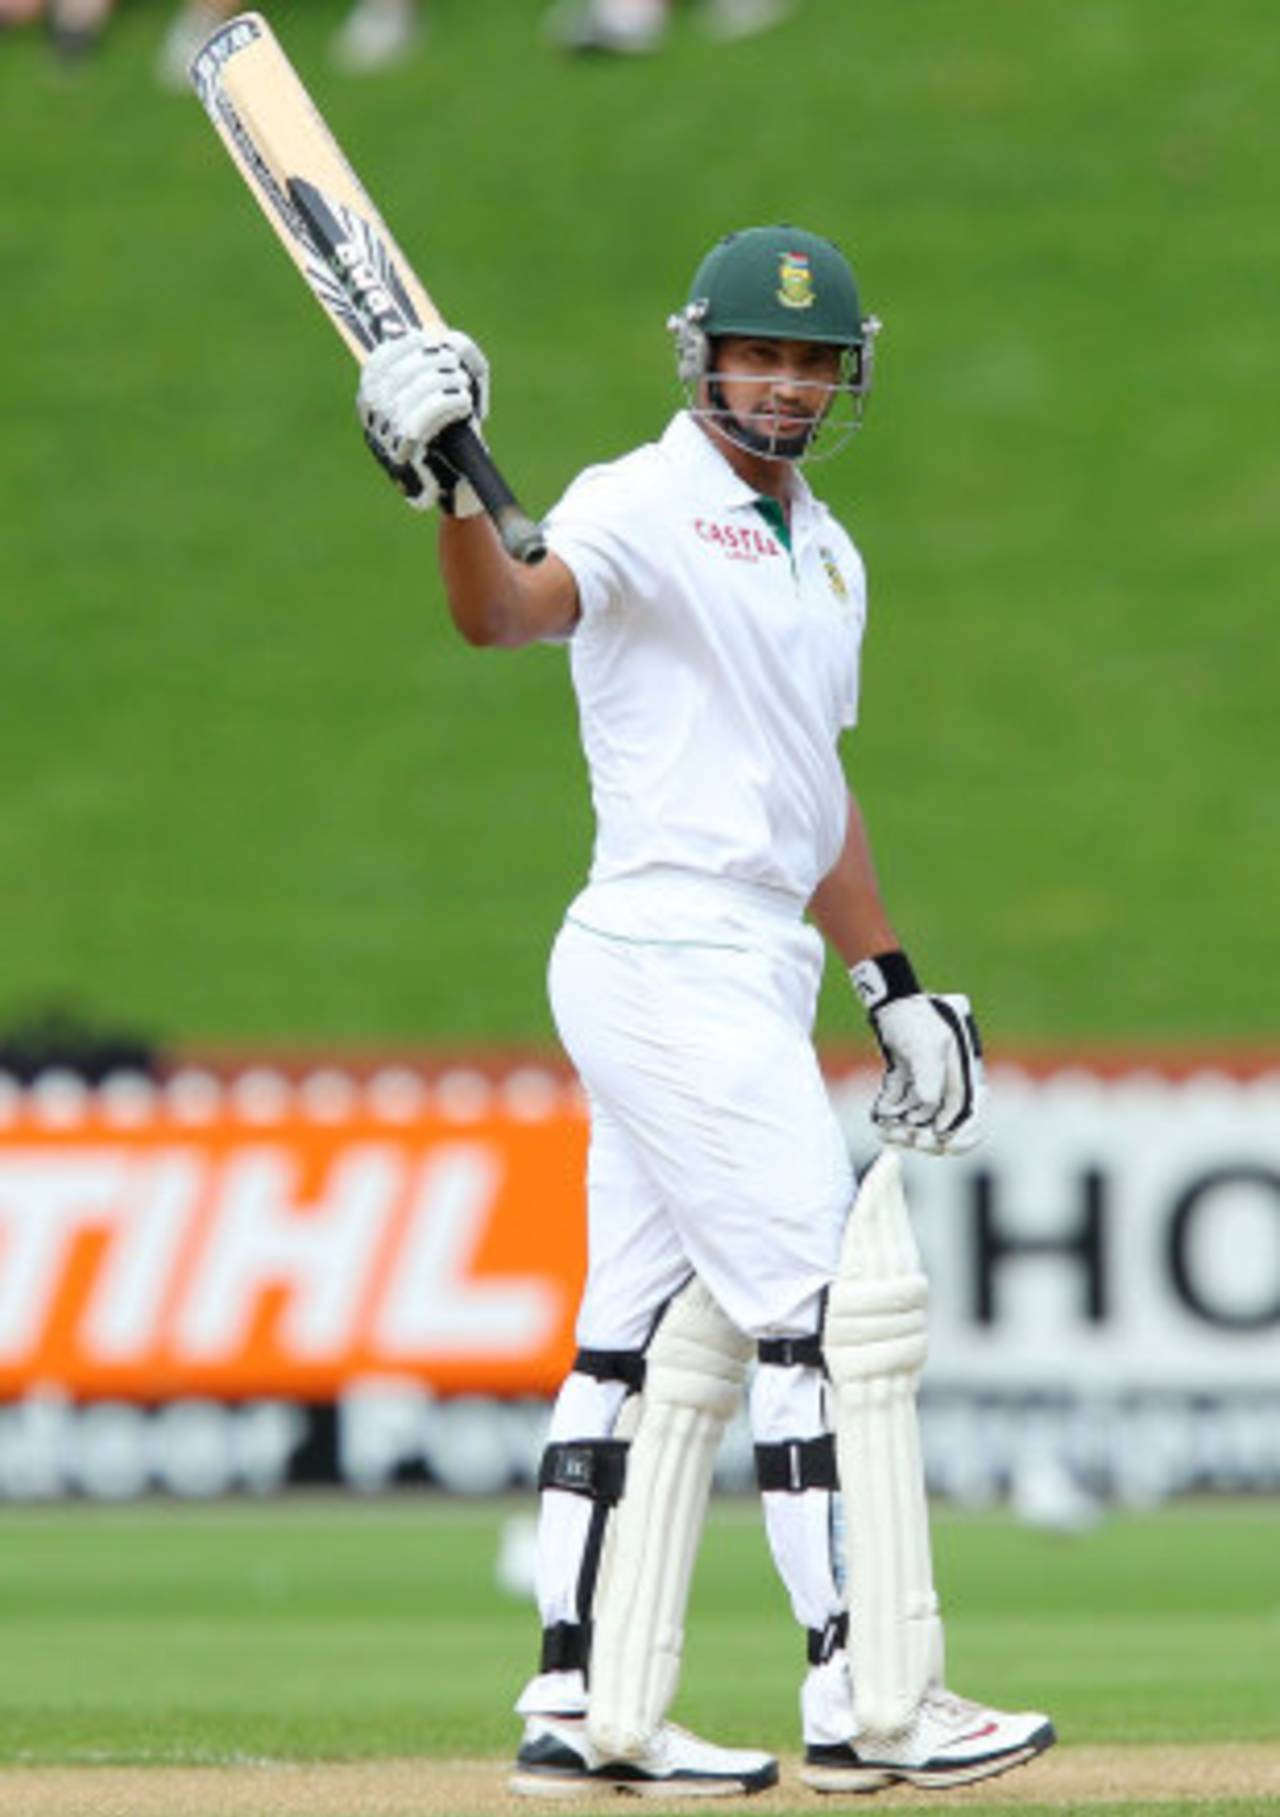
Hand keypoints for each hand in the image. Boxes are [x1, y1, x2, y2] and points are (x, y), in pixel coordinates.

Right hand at [356, 328, 489, 513]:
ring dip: (440, 383)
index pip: (376, 366)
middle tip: (454, 366)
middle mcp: (375, 421)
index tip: (423, 338)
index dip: (399, 347)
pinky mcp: (405, 458)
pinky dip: (444, 405)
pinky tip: (463, 404)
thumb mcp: (458, 386)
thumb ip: (457, 355)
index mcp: (376, 402)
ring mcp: (386, 441)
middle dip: (428, 362)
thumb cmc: (457, 431)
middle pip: (395, 377)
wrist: (461, 482)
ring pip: (407, 398)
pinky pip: (419, 422)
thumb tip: (450, 339)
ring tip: (462, 386)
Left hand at [851, 952, 985, 1155]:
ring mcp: (927, 1086)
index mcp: (964, 1074)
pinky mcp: (907, 1086)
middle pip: (946, 1124)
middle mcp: (948, 1084)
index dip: (965, 1134)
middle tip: (910, 1140)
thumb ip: (929, 1074)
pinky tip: (879, 1123)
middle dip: (929, 1136)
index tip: (946, 1145)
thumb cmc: (914, 1019)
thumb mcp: (925, 1044)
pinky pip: (902, 1110)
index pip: (972, 1113)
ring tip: (889, 1133)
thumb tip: (929, 1104)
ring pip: (920, 1120)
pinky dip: (892, 1119)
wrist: (890, 1004)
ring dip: (906, 1130)